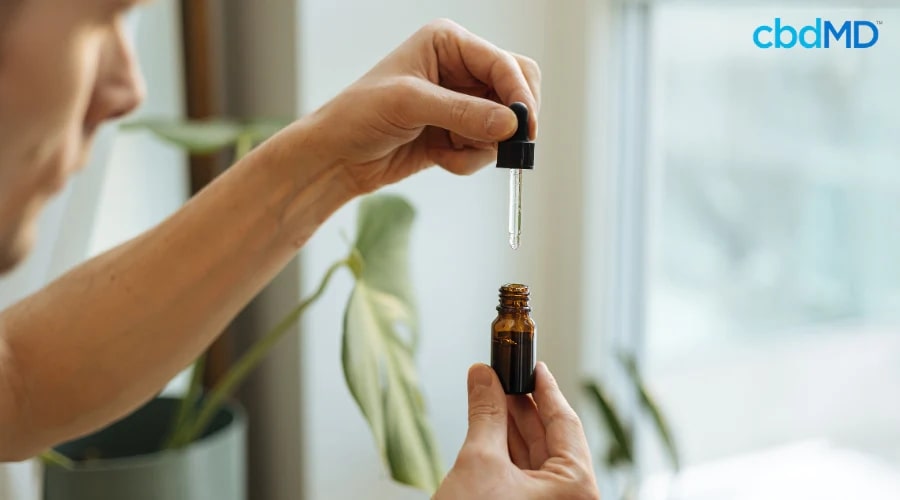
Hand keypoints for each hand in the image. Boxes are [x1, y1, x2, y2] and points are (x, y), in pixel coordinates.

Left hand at [302, 18, 540, 194]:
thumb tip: (510, 123)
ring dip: (482, 146)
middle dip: (510, 120)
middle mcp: (460, 69)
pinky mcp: (459, 132)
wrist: (337, 156)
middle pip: (515, 89)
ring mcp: (461, 102)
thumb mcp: (410, 104)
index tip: (524, 128)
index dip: (519, 94)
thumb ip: (463, 112)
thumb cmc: (359, 115)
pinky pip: (486, 148)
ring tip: (449, 152)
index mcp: (449, 43)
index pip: (503, 63)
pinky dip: (468, 160)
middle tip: (507, 146)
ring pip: (504, 125)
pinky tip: (440, 157)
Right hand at [434, 362, 600, 499]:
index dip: (545, 388)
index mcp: (577, 488)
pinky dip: (505, 451)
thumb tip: (483, 375)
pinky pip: (524, 476)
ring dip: (510, 426)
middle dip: (522, 405)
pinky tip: (488, 427)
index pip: (566, 422)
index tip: (532, 364)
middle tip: (501, 374)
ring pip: (535, 458)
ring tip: (488, 393)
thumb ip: (485, 413)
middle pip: (551, 439)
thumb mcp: (479, 462)